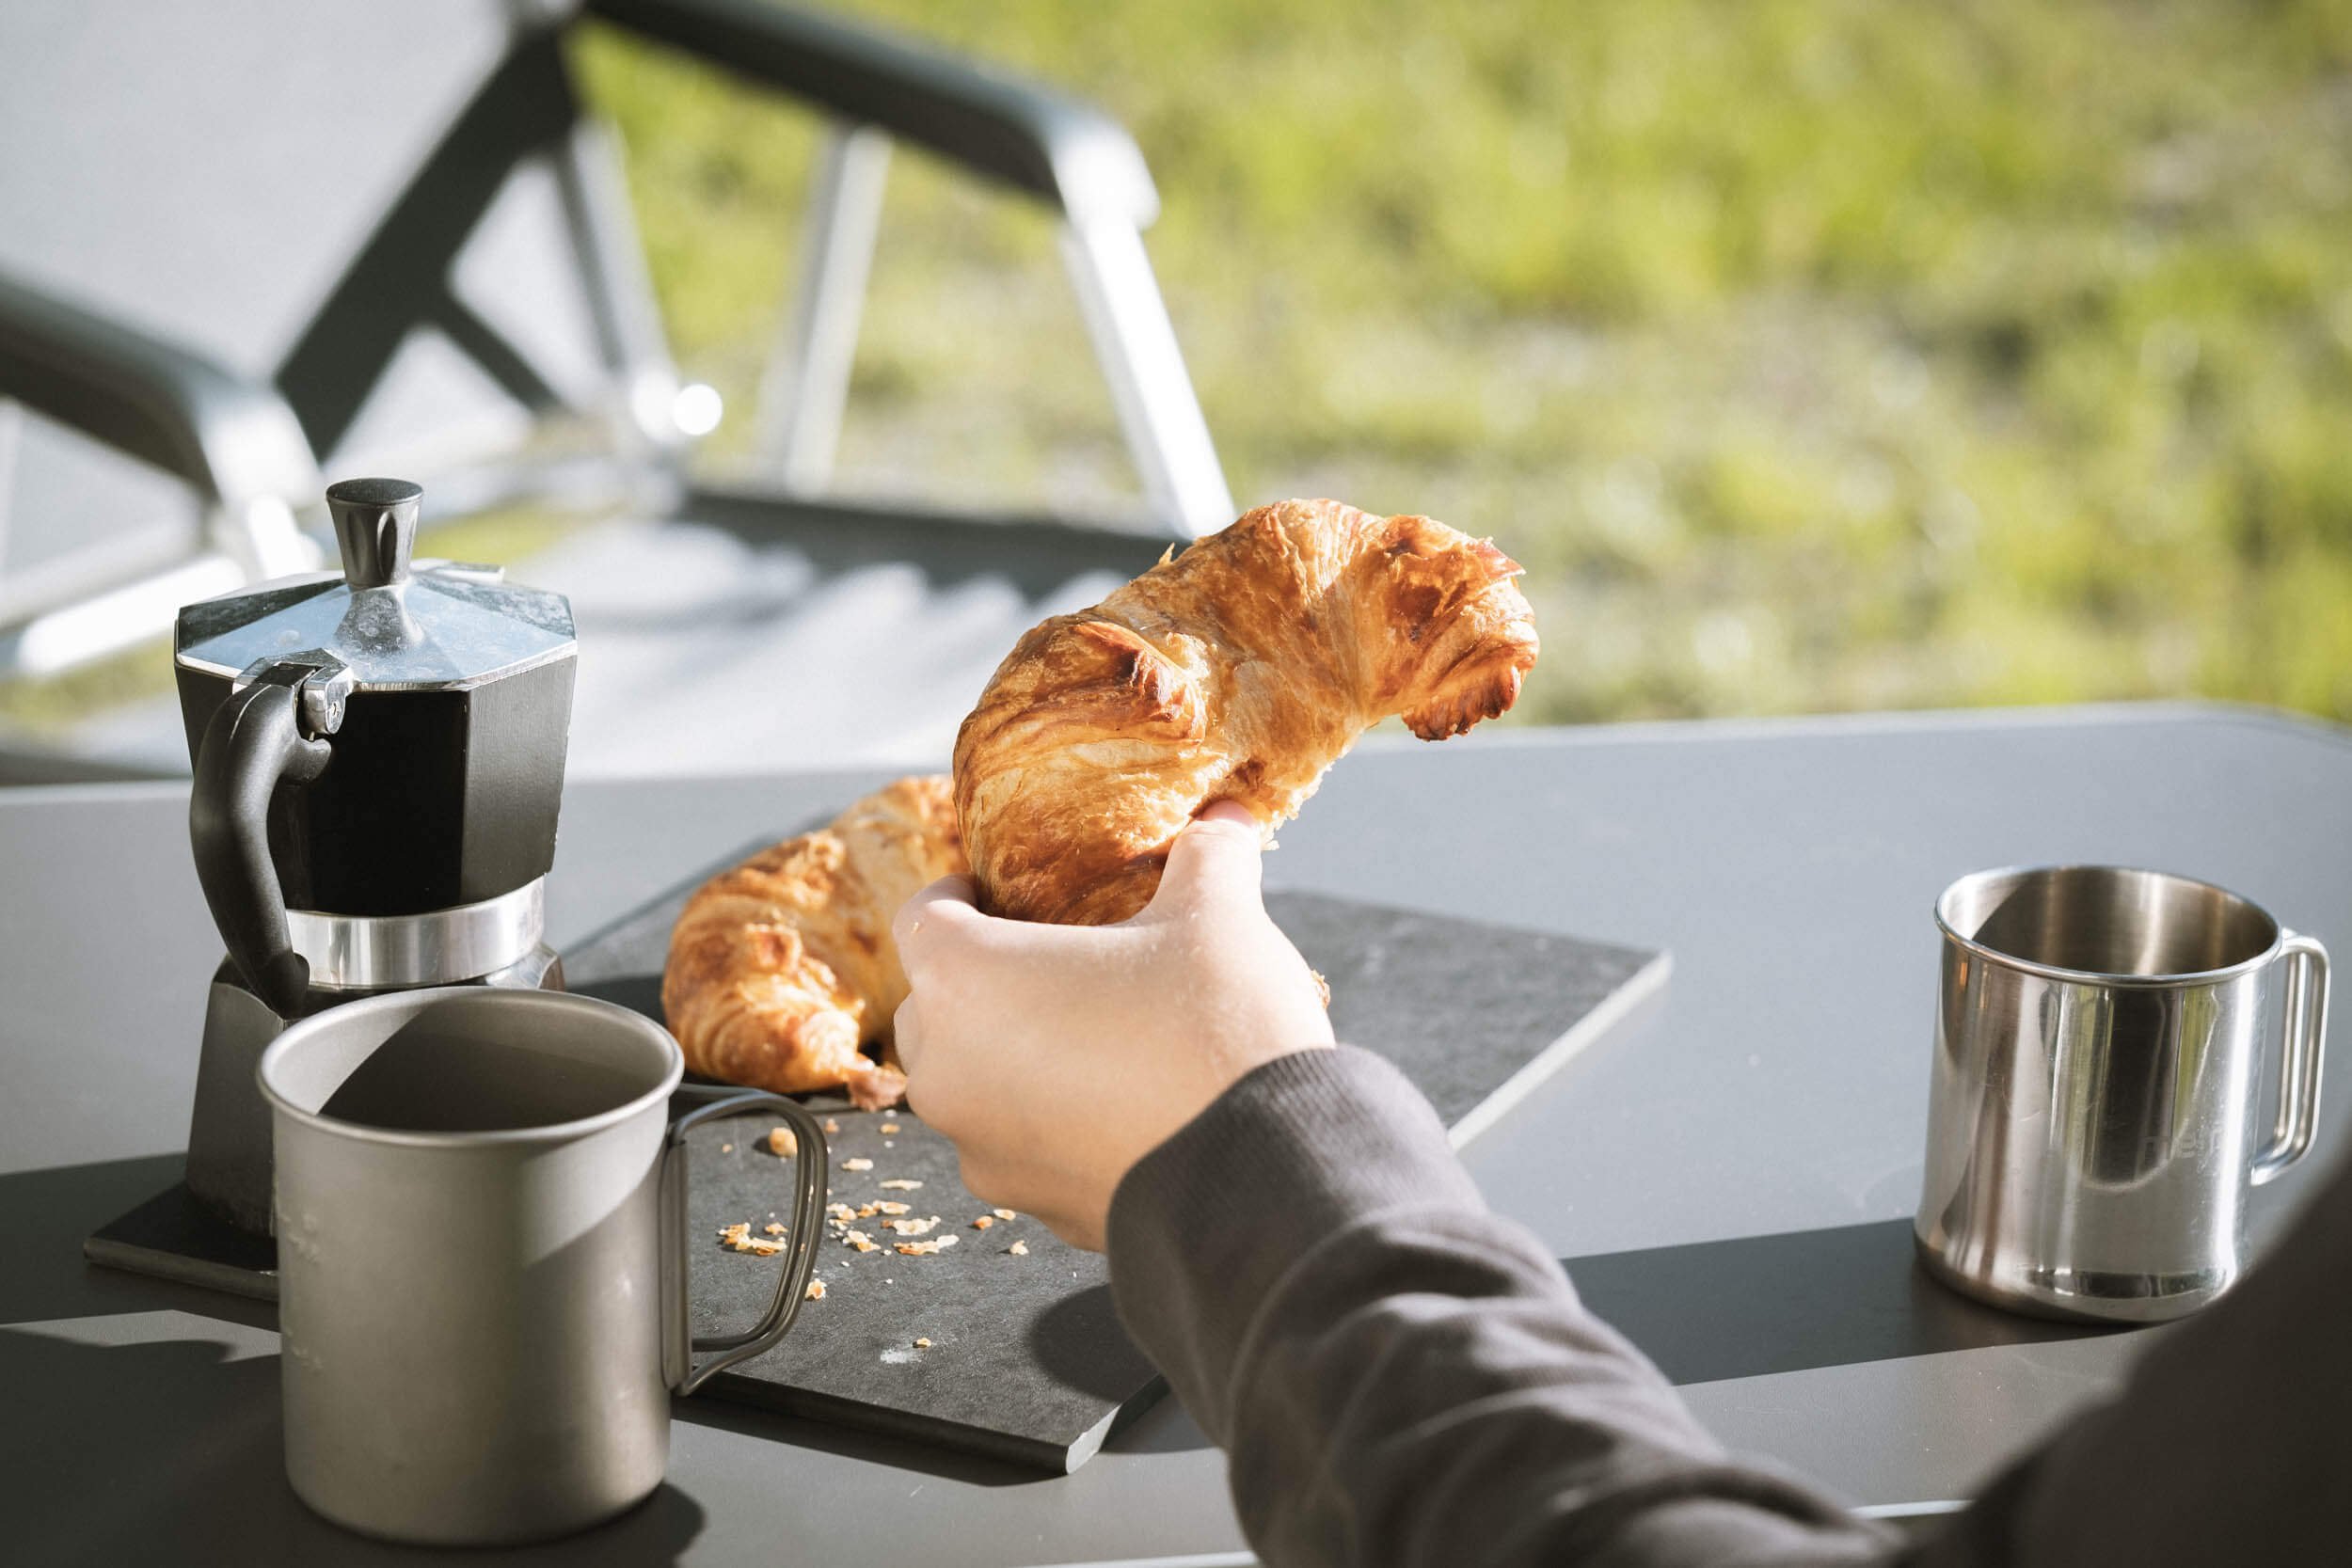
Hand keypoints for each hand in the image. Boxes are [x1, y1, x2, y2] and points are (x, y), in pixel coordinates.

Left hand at [890, 802, 1334, 1249]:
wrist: (1263, 1174)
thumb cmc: (1215, 1030)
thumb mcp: (1218, 915)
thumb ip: (1209, 855)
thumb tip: (1228, 817)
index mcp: (967, 980)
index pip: (921, 917)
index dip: (953, 893)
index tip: (988, 887)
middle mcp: (949, 1070)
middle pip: (931, 1006)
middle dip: (976, 980)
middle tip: (1044, 959)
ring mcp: (982, 1148)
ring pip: (967, 1084)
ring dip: (1007, 1055)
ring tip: (1086, 1033)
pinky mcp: (1030, 1205)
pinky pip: (1016, 1145)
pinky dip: (1046, 1119)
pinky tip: (1117, 1102)